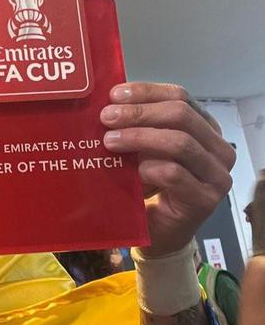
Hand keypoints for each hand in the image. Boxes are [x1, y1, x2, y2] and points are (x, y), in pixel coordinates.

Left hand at [100, 82, 235, 256]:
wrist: (157, 231)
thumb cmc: (149, 184)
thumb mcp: (143, 147)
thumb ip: (136, 123)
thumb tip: (108, 101)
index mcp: (204, 127)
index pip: (180, 96)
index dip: (147, 92)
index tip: (115, 95)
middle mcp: (218, 147)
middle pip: (181, 115)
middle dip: (139, 113)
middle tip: (107, 117)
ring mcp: (216, 175)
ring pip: (180, 143)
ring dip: (140, 138)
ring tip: (110, 141)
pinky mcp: (206, 200)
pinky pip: (175, 174)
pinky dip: (149, 168)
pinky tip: (133, 170)